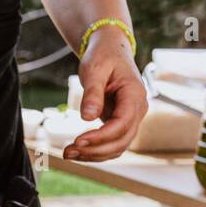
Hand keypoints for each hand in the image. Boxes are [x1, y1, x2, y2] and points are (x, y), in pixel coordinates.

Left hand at [65, 26, 147, 161]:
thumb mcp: (95, 69)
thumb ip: (92, 93)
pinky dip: (95, 152)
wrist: (110, 51)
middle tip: (67, 152)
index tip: (78, 141)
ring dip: (94, 155)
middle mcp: (138, 109)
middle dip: (95, 150)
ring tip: (68, 153)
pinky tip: (77, 151)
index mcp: (135, 94)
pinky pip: (112, 144)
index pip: (122, 123)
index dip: (101, 136)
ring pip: (118, 147)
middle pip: (121, 140)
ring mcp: (131, 118)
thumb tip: (88, 117)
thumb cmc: (103, 56)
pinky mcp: (121, 124)